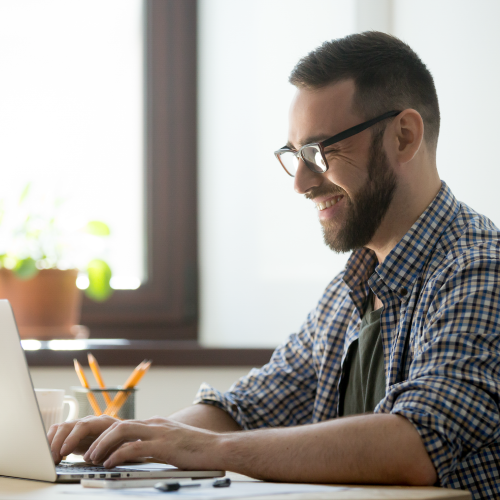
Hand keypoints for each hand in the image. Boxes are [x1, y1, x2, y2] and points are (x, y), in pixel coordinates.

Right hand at [47, 415, 118, 463]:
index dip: (72, 438)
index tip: (64, 451)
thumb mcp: (122, 446)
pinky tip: (49, 453)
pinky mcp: (74, 432)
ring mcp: (81, 425)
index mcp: (103, 422)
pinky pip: (58, 432)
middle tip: (54, 459)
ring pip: (61, 428)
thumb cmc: (124, 441)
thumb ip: (110, 450)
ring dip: (52, 442)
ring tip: (50, 458)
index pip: (84, 426)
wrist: (125, 436)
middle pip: (69, 425)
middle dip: (58, 442)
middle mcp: (90, 421)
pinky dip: (51, 441)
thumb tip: (95, 458)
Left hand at [82, 417, 219, 469]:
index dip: (106, 436)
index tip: (94, 448)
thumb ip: (157, 446)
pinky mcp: (164, 445)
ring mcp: (159, 433)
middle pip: (119, 424)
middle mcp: (155, 424)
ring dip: (103, 445)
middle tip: (87, 454)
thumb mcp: (173, 444)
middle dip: (99, 439)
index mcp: (156, 424)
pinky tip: (110, 464)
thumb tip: (140, 457)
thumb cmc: (198, 450)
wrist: (218, 448)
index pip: (124, 425)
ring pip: (122, 431)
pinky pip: (134, 447)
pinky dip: (118, 455)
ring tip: (93, 458)